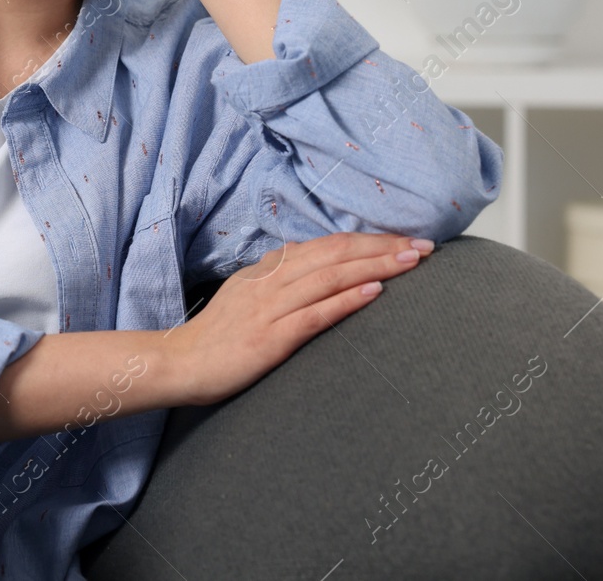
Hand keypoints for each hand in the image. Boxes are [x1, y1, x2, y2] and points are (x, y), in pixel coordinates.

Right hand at [162, 233, 432, 406]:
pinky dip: (346, 300)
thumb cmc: (215, 336)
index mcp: (268, 268)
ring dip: (376, 265)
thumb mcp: (245, 294)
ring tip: (411, 261)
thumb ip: (277, 280)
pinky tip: (374, 293)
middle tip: (423, 246)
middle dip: (383, 247)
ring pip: (331, 276)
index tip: (401, 240)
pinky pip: (315, 313)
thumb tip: (310, 267)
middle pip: (336, 253)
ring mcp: (271, 306)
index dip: (367, 241)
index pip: (326, 245)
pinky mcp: (271, 336)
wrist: (179, 363)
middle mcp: (272, 279)